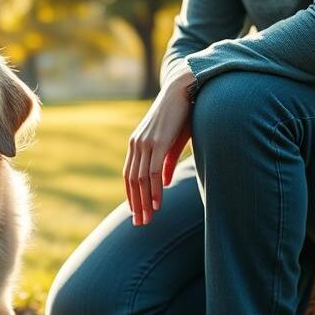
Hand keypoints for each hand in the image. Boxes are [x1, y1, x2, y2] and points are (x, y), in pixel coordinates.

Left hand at [123, 64, 194, 225]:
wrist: (185, 90)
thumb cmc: (181, 116)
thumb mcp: (171, 143)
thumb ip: (165, 163)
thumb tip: (162, 183)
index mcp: (136, 144)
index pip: (129, 176)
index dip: (131, 195)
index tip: (136, 213)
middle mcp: (137, 145)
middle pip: (132, 182)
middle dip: (136, 204)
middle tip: (140, 223)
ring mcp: (145, 143)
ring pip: (141, 180)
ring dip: (144, 202)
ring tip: (148, 219)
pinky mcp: (158, 143)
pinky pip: (153, 172)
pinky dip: (154, 190)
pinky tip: (157, 204)